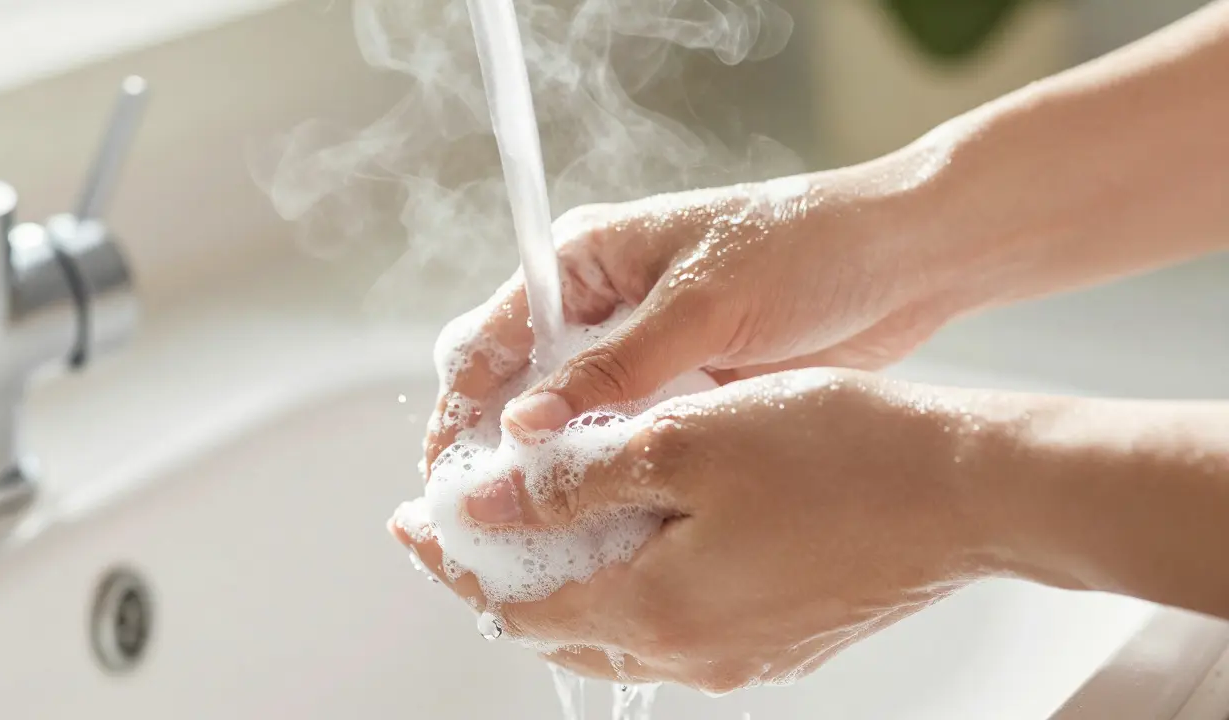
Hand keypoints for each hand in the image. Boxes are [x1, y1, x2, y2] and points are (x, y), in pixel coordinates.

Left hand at [394, 369, 992, 692]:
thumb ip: (575, 477)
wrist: (970, 492)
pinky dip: (631, 583)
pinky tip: (638, 535)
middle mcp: (692, 652)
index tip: (412, 523)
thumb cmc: (841, 454)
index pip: (512, 600)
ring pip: (616, 628)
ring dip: (566, 580)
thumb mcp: (687, 442)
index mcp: (655, 608)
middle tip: (465, 522)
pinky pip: (674, 624)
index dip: (452, 557)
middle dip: (501, 573)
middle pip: (559, 625)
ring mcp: (740, 655)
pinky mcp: (778, 639)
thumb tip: (483, 502)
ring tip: (540, 525)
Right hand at [425, 151, 967, 467]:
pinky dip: (606, 472)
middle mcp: (602, 305)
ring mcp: (641, 351)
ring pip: (567, 420)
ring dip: (550, 467)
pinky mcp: (679, 387)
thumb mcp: (702, 303)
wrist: (900, 263)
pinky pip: (622, 437)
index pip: (494, 334)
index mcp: (587, 259)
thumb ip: (614, 364)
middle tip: (486, 515)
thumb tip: (524, 421)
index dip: (462, 404)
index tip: (448, 470)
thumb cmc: (803, 250)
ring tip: (531, 533)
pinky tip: (597, 518)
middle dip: (496, 446)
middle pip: (518, 383)